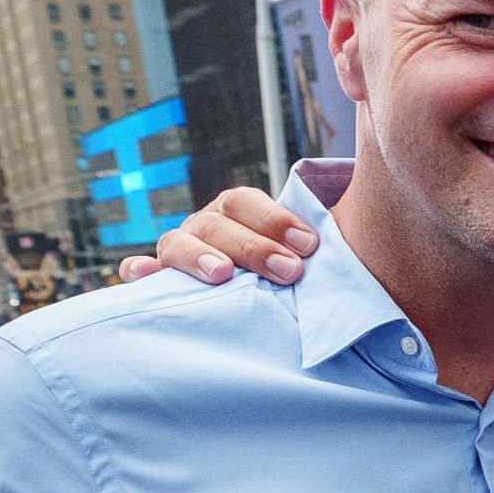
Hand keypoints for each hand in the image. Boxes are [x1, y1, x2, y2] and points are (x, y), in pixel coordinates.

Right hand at [119, 188, 318, 285]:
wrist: (260, 291)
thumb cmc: (284, 268)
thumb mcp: (300, 251)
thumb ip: (318, 243)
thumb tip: (354, 239)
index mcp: (236, 210)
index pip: (247, 201)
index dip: (276, 219)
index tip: (310, 245)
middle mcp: (205, 225)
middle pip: (217, 223)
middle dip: (254, 246)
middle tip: (287, 271)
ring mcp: (177, 250)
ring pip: (177, 242)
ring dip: (199, 256)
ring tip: (223, 275)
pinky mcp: (157, 279)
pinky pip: (140, 273)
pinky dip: (139, 272)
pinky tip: (144, 276)